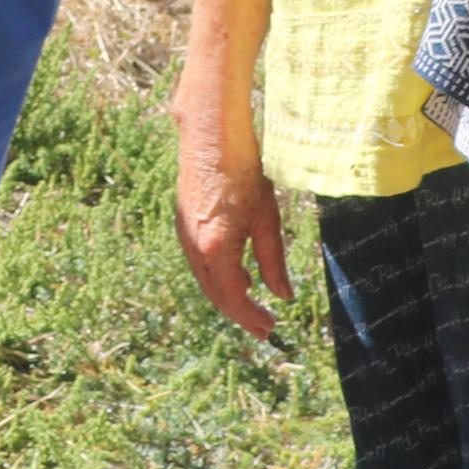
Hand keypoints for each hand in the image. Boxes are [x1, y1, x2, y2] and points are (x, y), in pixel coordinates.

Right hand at [173, 133, 293, 342]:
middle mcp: (195, 247)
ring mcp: (185, 236)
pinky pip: (201, 262)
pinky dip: (220, 277)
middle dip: (240, 314)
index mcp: (216, 249)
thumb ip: (274, 262)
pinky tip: (240, 274)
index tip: (271, 328)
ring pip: (207, 279)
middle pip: (216, 294)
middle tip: (265, 329)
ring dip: (229, 296)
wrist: (211, 139)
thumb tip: (283, 295)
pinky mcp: (185, 224)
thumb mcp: (267, 221)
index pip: (232, 297)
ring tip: (254, 305)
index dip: (251, 317)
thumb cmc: (244, 175)